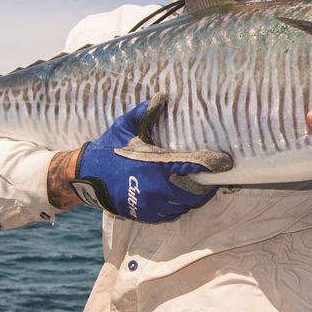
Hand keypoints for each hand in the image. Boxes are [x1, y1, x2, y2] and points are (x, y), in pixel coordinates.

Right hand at [70, 100, 216, 221]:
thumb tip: (162, 96)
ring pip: (183, 207)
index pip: (193, 167)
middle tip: (209, 179)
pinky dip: (176, 209)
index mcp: (156, 166)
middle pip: (194, 194)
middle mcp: (156, 189)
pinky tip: (177, 199)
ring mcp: (150, 205)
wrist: (85, 176)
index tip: (225, 163)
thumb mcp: (125, 127)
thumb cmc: (108, 149)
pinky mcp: (143, 215)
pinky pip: (169, 216)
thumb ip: (145, 114)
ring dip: (190, 199)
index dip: (212, 166)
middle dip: (204, 187)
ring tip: (195, 188)